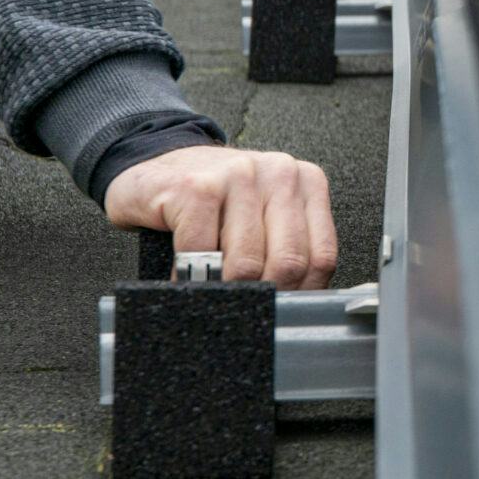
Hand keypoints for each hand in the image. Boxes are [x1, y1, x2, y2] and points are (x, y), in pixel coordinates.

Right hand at [104, 145, 338, 289]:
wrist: (157, 167)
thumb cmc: (214, 200)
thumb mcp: (264, 216)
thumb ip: (286, 248)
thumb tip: (296, 306)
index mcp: (306, 183)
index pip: (321, 257)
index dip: (299, 295)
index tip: (279, 311)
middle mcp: (280, 173)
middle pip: (288, 263)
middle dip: (264, 297)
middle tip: (244, 310)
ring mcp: (238, 176)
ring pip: (246, 263)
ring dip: (227, 290)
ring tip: (215, 294)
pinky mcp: (196, 187)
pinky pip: (201, 254)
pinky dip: (191, 278)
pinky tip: (185, 278)